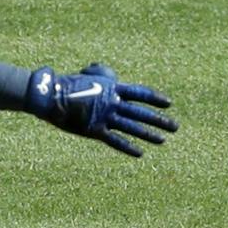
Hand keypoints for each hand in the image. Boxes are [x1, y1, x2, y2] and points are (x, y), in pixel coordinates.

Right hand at [24, 63, 176, 156]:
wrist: (51, 95)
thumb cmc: (68, 83)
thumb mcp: (89, 74)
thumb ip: (105, 75)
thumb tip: (113, 78)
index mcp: (112, 88)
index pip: (140, 93)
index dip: (155, 98)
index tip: (169, 103)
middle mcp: (113, 103)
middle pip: (141, 112)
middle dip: (160, 120)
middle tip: (175, 126)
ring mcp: (105, 117)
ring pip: (132, 127)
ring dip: (149, 134)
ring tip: (163, 140)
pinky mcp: (95, 130)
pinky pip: (115, 140)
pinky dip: (128, 147)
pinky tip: (140, 153)